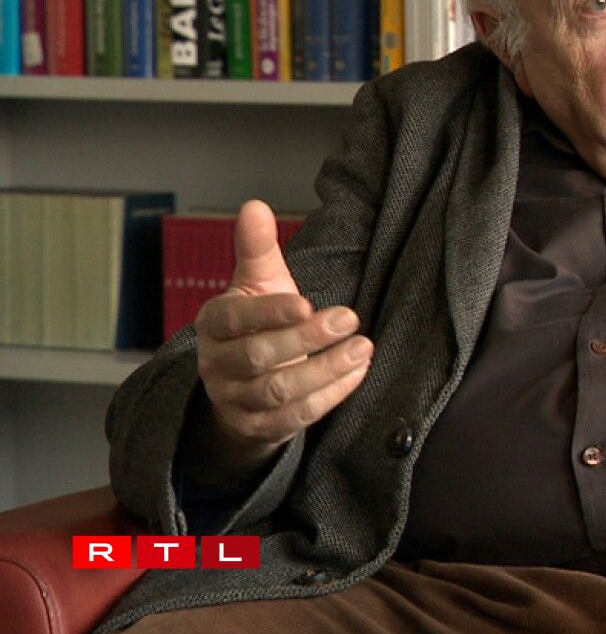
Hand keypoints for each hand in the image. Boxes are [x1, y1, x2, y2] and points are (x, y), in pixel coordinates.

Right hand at [190, 200, 372, 478]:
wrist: (245, 385)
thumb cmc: (258, 322)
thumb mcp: (258, 283)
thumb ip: (257, 248)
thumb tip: (254, 205)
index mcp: (214, 324)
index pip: (234, 319)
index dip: (269, 313)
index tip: (307, 302)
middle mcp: (217, 365)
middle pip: (258, 357)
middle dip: (307, 339)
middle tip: (350, 318)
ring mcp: (236, 400)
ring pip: (278, 391)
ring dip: (325, 370)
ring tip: (363, 347)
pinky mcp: (259, 428)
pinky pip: (295, 417)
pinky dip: (330, 396)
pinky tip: (358, 371)